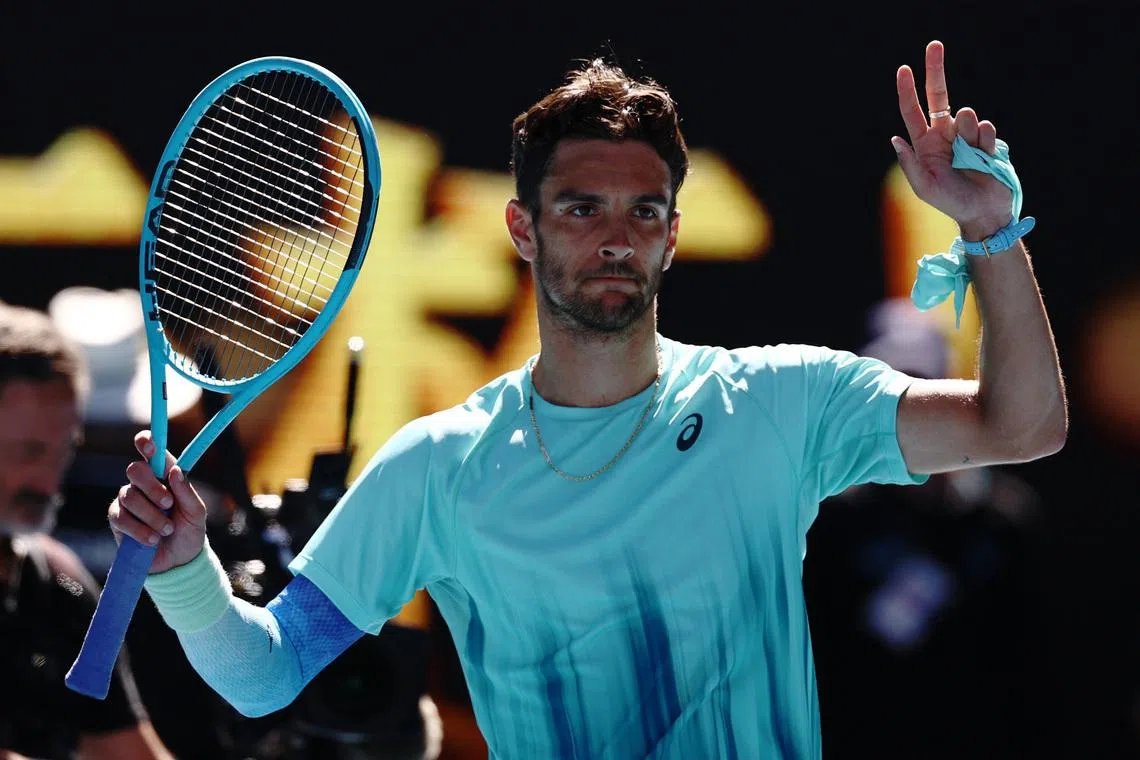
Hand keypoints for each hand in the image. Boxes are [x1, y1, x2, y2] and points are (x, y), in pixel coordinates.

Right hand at [107, 430, 206, 573]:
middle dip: (152, 487)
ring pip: (129, 495)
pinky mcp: (118, 520)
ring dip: (151, 515)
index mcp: (165, 476)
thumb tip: (175, 471)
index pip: (151, 452)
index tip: (148, 445)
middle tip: (169, 504)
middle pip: (135, 470)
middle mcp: (144, 484)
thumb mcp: (196, 513)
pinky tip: (152, 539)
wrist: (178, 562)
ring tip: (167, 529)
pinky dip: (139, 529)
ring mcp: (128, 501)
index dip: (147, 443)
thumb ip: (187, 491)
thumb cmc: (189, 531)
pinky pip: (121, 518)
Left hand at [893, 40, 1013, 239]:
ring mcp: (966, 135)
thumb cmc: (950, 202)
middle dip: (935, 70)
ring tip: (968, 154)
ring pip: (966, 114)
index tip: (903, 69)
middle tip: (934, 45)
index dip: (907, 91)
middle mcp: (944, 135)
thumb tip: (895, 139)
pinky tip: (983, 157)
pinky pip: (984, 127)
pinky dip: (983, 140)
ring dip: (966, 130)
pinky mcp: (986, 139)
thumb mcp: (925, 187)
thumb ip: (910, 164)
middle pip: (939, 95)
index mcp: (925, 145)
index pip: (912, 112)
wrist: (984, 212)